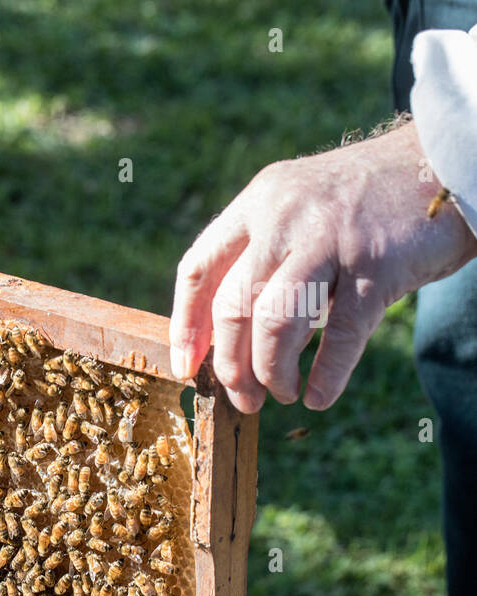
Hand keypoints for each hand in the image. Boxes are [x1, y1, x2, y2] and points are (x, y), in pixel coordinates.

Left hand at [170, 123, 476, 411]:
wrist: (443, 161)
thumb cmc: (363, 202)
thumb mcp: (297, 207)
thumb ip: (260, 254)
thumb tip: (224, 337)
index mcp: (257, 203)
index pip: (199, 269)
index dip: (186, 325)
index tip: (186, 367)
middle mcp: (285, 217)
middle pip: (233, 306)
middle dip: (231, 365)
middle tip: (244, 398)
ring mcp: (331, 238)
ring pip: (275, 322)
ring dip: (271, 372)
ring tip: (282, 394)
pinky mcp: (378, 264)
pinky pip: (341, 335)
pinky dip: (326, 375)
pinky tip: (318, 398)